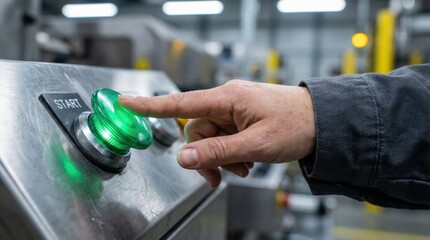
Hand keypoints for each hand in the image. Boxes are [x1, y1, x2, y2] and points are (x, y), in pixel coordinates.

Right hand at [119, 80, 315, 186]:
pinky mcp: (241, 118)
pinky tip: (247, 160)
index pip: (181, 103)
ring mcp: (234, 110)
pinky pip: (223, 138)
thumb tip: (184, 158)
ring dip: (222, 157)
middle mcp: (227, 101)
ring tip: (245, 166)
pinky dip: (230, 153)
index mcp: (227, 98)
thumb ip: (217, 152)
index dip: (150, 105)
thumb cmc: (296, 124)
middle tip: (224, 174)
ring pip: (210, 138)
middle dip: (207, 156)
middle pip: (196, 131)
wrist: (322, 122)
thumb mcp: (255, 145)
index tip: (125, 102)